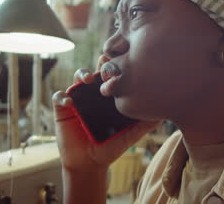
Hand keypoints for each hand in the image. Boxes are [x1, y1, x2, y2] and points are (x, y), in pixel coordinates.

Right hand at [52, 55, 159, 172]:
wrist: (90, 162)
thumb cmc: (112, 146)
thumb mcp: (131, 134)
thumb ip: (145, 123)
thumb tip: (164, 113)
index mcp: (111, 96)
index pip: (115, 75)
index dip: (118, 66)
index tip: (124, 63)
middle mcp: (95, 93)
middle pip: (98, 70)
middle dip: (102, 63)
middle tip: (106, 62)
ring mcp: (79, 98)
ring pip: (78, 77)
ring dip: (82, 74)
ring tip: (89, 79)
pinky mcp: (63, 108)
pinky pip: (59, 96)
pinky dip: (63, 96)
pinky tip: (71, 103)